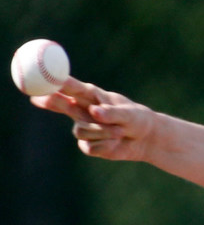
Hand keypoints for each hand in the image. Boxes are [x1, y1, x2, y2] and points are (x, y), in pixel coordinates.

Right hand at [31, 77, 154, 161]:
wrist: (146, 140)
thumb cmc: (138, 120)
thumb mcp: (129, 115)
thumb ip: (112, 113)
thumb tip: (94, 111)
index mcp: (92, 96)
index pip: (71, 87)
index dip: (56, 83)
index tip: (45, 78)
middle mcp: (84, 110)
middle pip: (60, 104)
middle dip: (49, 100)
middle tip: (37, 98)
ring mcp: (84, 127)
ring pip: (80, 130)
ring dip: (102, 132)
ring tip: (120, 131)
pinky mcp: (88, 144)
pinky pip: (89, 147)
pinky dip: (105, 145)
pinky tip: (116, 142)